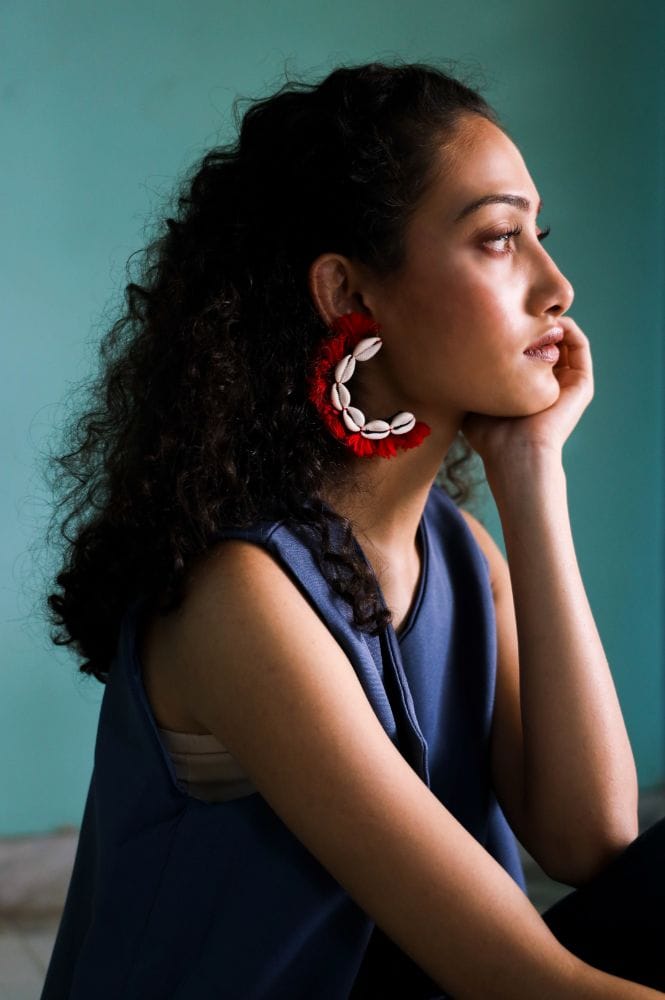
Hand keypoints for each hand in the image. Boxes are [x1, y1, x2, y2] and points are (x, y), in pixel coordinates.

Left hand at [460, 316, 593, 468]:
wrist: (515, 454)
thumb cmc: (490, 434)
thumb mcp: (476, 399)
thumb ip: (473, 379)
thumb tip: (452, 356)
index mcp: (528, 389)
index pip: (526, 350)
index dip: (515, 330)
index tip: (499, 316)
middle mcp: (550, 384)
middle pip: (546, 342)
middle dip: (533, 321)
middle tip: (517, 306)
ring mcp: (568, 384)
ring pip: (564, 340)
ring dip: (552, 321)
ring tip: (534, 310)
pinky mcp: (582, 385)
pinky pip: (580, 346)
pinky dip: (568, 328)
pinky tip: (549, 320)